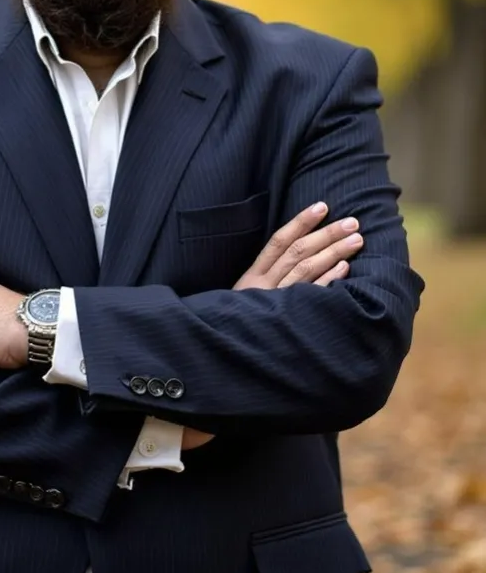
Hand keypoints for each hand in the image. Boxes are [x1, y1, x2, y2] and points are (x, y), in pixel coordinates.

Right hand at [183, 203, 361, 451]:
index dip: (300, 222)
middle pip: (297, 252)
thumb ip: (263, 285)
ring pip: (306, 270)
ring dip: (333, 252)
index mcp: (251, 280)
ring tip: (356, 239)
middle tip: (352, 220)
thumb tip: (294, 262)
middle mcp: (261, 288)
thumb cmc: (233, 333)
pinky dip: (329, 281)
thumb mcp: (242, 304)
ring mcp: (273, 305)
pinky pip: (311, 298)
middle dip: (326, 234)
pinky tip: (346, 269)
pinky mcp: (285, 324)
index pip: (278, 242)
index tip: (322, 206)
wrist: (217, 366)